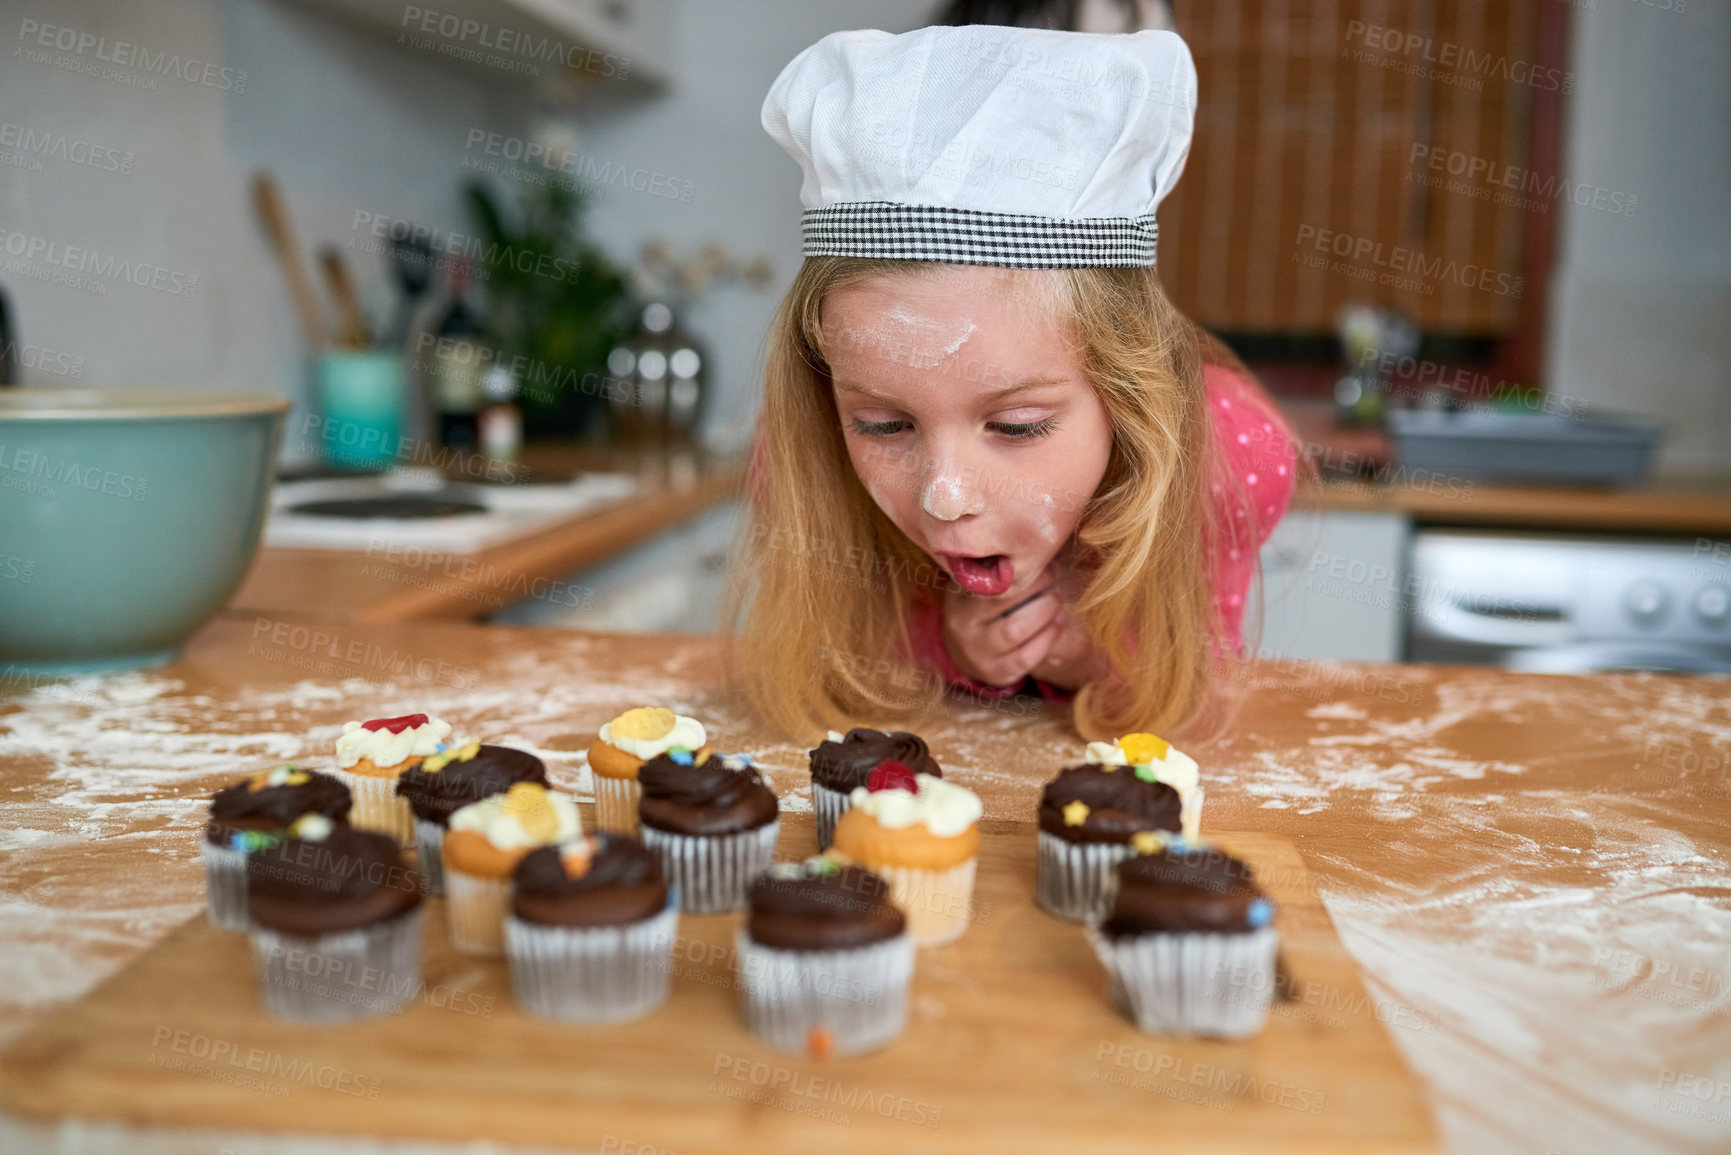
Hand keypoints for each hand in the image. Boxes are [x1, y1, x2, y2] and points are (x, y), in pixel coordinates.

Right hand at [942, 559, 1101, 689]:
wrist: (969, 651)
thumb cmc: (984, 606)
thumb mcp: (982, 584)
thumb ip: (1000, 566)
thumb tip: (1041, 536)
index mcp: (957, 594)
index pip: (990, 577)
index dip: (1023, 568)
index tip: (1045, 560)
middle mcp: (960, 623)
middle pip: (1005, 602)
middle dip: (1039, 587)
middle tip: (1058, 578)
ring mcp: (974, 651)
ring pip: (1015, 630)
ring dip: (1045, 612)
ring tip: (1059, 599)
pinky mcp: (993, 673)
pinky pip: (1025, 657)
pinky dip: (1047, 638)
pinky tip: (1058, 624)